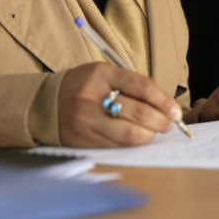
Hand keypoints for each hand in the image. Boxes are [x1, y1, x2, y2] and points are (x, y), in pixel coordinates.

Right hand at [56, 62, 182, 147]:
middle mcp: (93, 96)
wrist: (44, 103)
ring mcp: (87, 120)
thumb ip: (130, 85)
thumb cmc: (83, 87)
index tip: (175, 110)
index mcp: (101, 74)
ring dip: (150, 134)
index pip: (142, 86)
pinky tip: (139, 137)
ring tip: (156, 131)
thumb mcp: (103, 74)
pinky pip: (117, 144)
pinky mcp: (84, 139)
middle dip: (161, 120)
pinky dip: (133, 142)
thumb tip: (164, 104)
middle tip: (169, 123)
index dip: (164, 100)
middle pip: (139, 112)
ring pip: (130, 133)